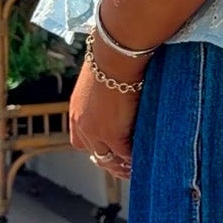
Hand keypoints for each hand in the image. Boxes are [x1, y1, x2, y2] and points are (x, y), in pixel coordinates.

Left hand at [69, 42, 147, 177]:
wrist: (116, 55)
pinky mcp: (113, 135)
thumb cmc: (113, 56)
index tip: (112, 149)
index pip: (81, 139)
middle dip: (110, 160)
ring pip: (108, 159)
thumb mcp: (101, 76)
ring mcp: (95, 132)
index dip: (97, 146)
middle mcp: (81, 124)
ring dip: (123, 165)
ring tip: (137, 166)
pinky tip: (146, 159)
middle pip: (94, 153)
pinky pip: (126, 156)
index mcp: (77, 109)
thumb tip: (121, 83)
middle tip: (126, 165)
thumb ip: (104, 89)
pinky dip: (135, 159)